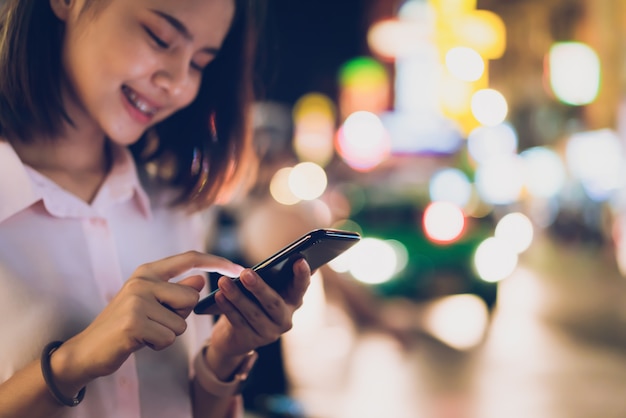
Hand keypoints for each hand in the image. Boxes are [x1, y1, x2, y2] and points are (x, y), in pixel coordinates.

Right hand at [61, 251, 242, 380]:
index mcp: (148, 271)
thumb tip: (202, 278)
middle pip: (191, 297)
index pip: (190, 259)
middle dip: (180, 316)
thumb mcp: (151, 302)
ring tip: (144, 332)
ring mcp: (137, 300)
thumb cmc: (126, 324)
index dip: (217, 262)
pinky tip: (140, 342)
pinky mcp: (135, 322)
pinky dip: (158, 345)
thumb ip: (176, 289)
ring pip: (181, 321)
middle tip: (154, 321)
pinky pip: (169, 337)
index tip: (239, 269)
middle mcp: (142, 281)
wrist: (88, 349)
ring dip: (168, 333)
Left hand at [207, 259, 310, 369]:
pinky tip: (219, 296)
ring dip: (237, 296)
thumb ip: (273, 276)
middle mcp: (285, 319)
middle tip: (245, 273)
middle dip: (259, 287)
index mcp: (293, 301)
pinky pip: (238, 322)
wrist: (235, 333)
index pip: (301, 287)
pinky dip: (228, 308)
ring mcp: (270, 333)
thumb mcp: (264, 288)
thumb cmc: (253, 301)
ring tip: (223, 282)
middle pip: (274, 303)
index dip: (302, 275)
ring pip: (253, 313)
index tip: (299, 260)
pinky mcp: (252, 341)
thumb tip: (280, 257)